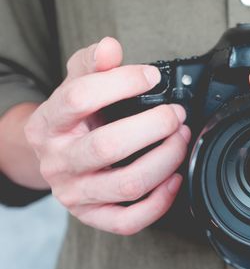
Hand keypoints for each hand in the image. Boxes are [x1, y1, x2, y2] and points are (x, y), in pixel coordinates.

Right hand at [25, 37, 189, 234]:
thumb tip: (110, 47)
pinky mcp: (94, 217)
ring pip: (127, 185)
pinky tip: (174, 179)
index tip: (152, 76)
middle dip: (154, 126)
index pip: (79, 98)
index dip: (122, 82)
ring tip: (181, 139)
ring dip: (165, 160)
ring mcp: (75, 194)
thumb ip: (93, 64)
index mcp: (48, 124)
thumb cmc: (72, 120)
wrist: (55, 157)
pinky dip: (159, 202)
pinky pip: (129, 221)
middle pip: (108, 146)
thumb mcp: (75, 85)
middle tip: (176, 115)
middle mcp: (58, 162)